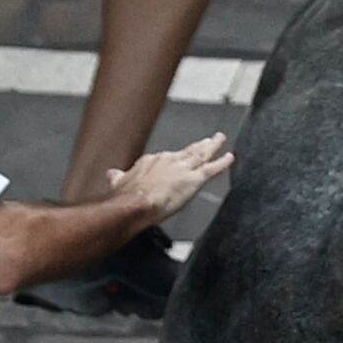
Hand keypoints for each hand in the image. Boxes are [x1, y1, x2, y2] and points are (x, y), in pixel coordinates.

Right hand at [108, 133, 233, 219]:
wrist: (133, 203)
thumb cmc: (125, 197)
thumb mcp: (118, 183)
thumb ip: (118, 178)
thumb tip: (113, 174)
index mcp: (151, 161)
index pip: (168, 157)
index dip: (176, 158)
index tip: (180, 156)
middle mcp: (169, 160)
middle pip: (188, 151)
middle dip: (199, 145)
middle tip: (209, 139)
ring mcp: (183, 169)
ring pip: (202, 154)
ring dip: (213, 147)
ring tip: (220, 139)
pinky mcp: (194, 179)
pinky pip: (213, 168)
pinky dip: (223, 162)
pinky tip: (230, 157)